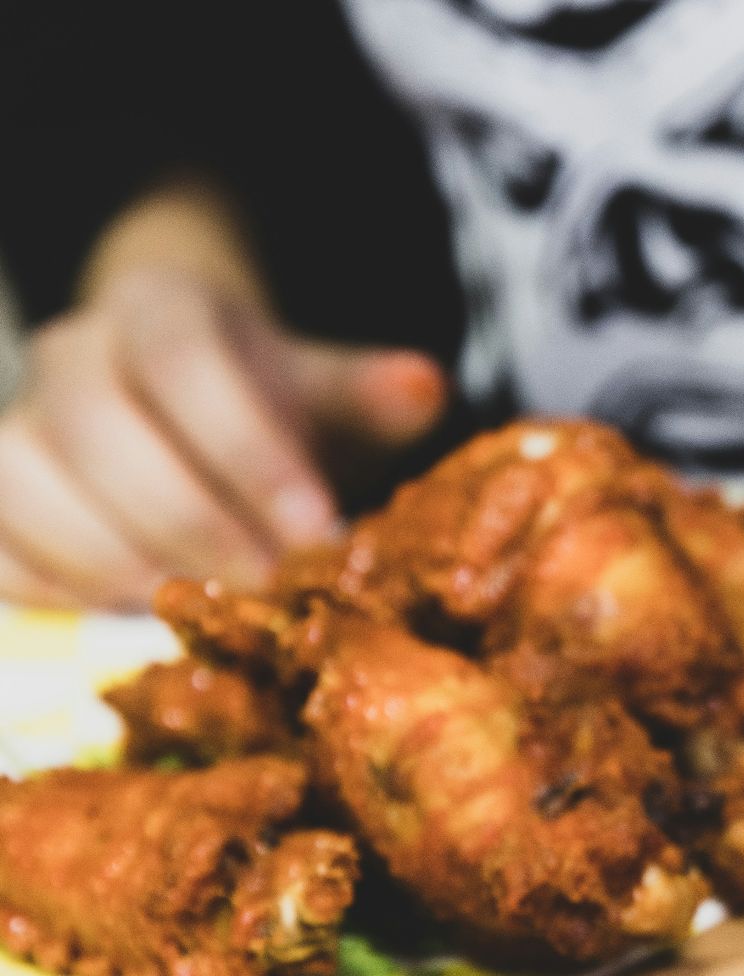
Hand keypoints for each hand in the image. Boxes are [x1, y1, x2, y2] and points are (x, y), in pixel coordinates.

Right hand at [0, 269, 445, 608]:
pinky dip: (50, 588)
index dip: (246, 448)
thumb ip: (369, 392)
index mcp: (160, 307)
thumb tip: (424, 387)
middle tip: (265, 586)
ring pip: (24, 483)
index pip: (183, 358)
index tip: (315, 528)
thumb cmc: (271, 405)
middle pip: (97, 427)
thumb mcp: (327, 389)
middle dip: (188, 518)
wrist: (194, 404)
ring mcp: (19, 423)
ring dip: (112, 558)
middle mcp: (74, 354)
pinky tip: (125, 621)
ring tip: (196, 611)